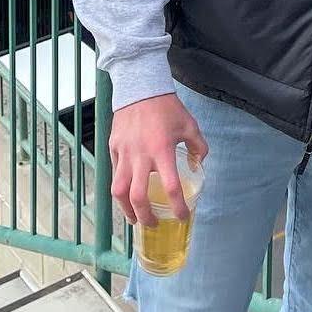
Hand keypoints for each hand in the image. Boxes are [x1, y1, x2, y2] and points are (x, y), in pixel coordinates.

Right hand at [108, 94, 206, 227]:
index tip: (182, 216)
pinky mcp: (113, 148)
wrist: (140, 86)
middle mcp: (141, 156)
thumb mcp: (189, 125)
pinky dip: (120, 189)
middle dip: (147, 217)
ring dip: (126, 210)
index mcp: (162, 150)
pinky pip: (114, 174)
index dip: (178, 206)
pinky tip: (126, 194)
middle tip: (154, 224)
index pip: (171, 187)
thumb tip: (198, 164)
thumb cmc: (167, 107)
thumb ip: (198, 146)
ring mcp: (124, 153)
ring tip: (135, 218)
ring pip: (119, 191)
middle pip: (138, 197)